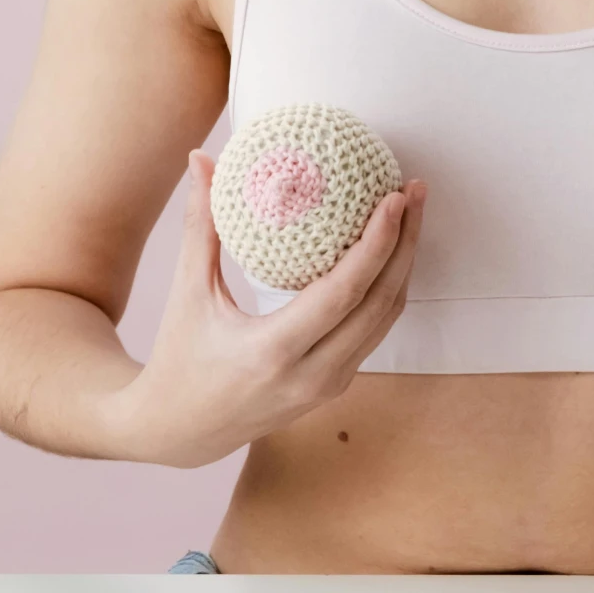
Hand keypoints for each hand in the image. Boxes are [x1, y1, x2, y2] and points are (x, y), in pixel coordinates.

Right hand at [110, 152, 427, 467]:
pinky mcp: (335, 386)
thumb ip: (200, 226)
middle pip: (381, 303)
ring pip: (386, 320)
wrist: (181, 433)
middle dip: (406, 242)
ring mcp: (329, 385)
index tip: (394, 197)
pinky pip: (374, 331)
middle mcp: (312, 374)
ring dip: (403, 263)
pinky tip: (388, 251)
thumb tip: (202, 159)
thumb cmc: (179, 360)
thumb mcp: (188, 294)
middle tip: (414, 190)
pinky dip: (387, 288)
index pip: (344, 293)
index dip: (377, 243)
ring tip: (411, 212)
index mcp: (274, 352)